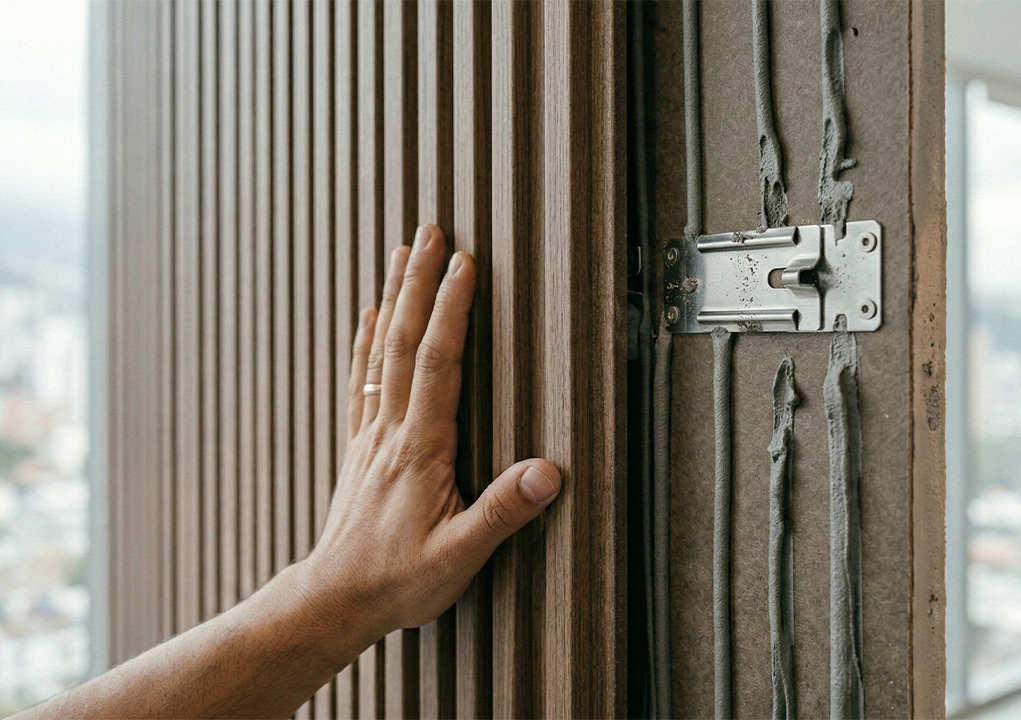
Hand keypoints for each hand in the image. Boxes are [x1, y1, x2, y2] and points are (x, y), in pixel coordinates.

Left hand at [298, 224, 560, 638]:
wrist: (334, 600)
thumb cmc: (398, 581)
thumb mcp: (459, 556)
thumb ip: (502, 512)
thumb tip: (548, 473)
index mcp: (420, 449)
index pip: (437, 364)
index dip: (452, 311)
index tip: (465, 265)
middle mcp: (391, 431)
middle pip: (403, 341)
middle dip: (419, 283)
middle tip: (431, 232)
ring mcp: (371, 435)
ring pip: (379, 352)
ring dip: (393, 299)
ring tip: (401, 253)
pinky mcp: (361, 447)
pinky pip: (361, 380)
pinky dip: (364, 341)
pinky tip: (366, 317)